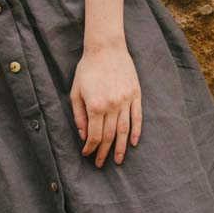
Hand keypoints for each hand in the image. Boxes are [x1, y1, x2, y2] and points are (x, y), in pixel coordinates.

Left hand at [71, 39, 141, 165]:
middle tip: (101, 163)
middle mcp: (112, 106)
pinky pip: (137, 117)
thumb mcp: (76, 91)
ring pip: (124, 130)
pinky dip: (136, 131)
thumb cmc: (87, 69)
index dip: (90, 148)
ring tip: (119, 160)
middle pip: (109, 136)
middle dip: (104, 152)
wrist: (106, 48)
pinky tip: (134, 142)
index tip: (87, 154)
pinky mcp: (135, 95)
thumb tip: (83, 135)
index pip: (93, 135)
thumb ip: (79, 115)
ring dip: (121, 147)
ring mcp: (126, 101)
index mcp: (95, 106)